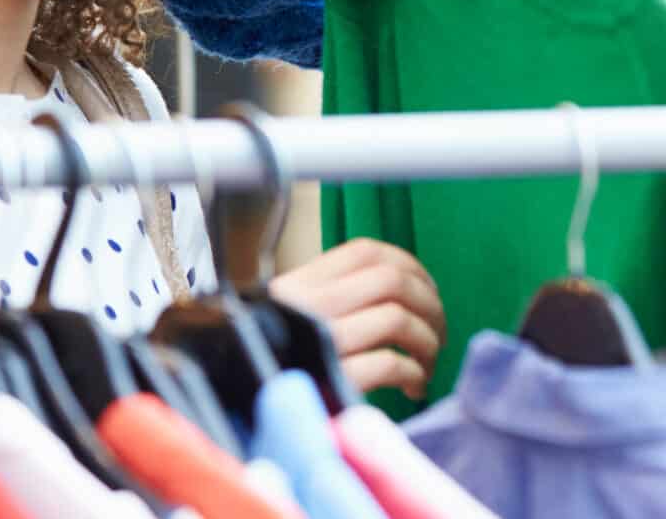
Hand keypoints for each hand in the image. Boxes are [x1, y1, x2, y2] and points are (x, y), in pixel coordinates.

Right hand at [270, 238, 446, 399]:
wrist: (227, 414)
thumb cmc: (270, 367)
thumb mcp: (285, 319)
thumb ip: (327, 300)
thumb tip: (399, 291)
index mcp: (298, 286)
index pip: (365, 252)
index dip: (409, 265)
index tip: (427, 289)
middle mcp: (306, 307)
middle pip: (392, 281)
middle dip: (430, 305)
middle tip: (438, 332)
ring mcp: (318, 343)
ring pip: (397, 319)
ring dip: (427, 341)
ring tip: (428, 362)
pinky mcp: (329, 382)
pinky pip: (390, 365)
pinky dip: (414, 373)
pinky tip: (413, 387)